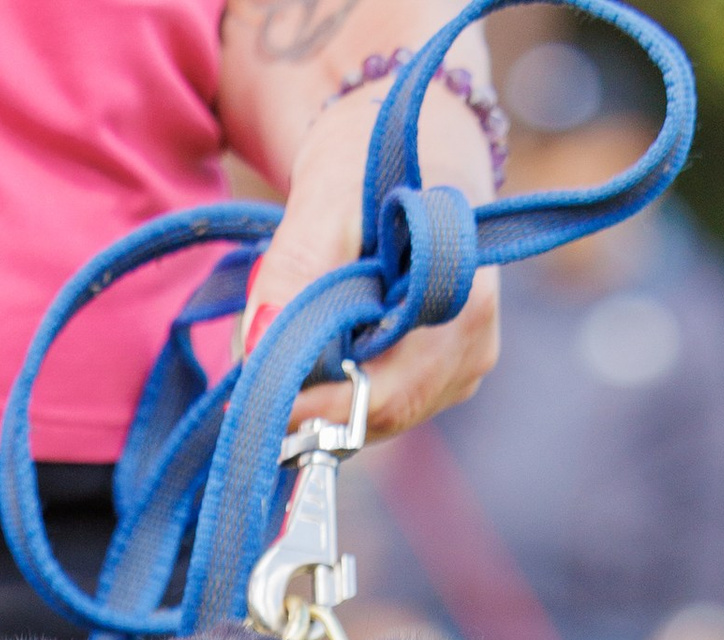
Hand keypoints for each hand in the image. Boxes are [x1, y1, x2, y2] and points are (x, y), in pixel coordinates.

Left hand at [239, 76, 499, 442]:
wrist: (413, 139)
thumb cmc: (377, 155)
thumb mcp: (328, 195)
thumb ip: (297, 267)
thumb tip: (260, 345)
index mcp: (463, 310)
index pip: (382, 399)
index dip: (314, 408)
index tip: (250, 399)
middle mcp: (472, 350)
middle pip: (376, 416)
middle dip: (311, 398)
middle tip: (255, 363)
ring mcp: (461, 368)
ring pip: (375, 415)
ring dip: (322, 389)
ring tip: (291, 332)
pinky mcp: (442, 374)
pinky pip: (381, 400)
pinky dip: (340, 380)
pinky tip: (324, 334)